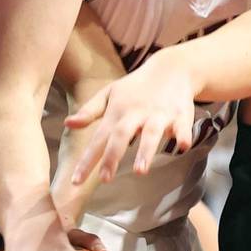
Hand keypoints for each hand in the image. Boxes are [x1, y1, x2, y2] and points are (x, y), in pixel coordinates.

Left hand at [65, 51, 197, 182]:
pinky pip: (182, 127)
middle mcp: (136, 113)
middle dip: (113, 156)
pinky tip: (182, 146)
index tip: (75, 181)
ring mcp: (159, 114)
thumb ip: (90, 111)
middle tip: (105, 179)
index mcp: (117, 112)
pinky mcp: (180, 115)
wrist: (172, 68)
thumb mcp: (110, 93)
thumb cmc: (136, 86)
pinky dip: (183, 136)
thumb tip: (67, 124)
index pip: (98, 138)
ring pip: (151, 133)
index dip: (87, 159)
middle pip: (122, 135)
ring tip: (140, 171)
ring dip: (145, 151)